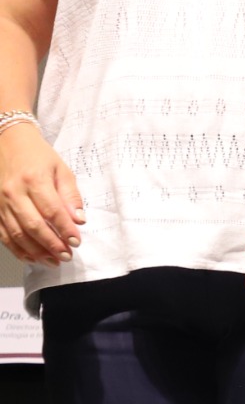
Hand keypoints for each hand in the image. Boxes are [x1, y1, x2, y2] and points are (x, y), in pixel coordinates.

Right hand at [0, 121, 82, 266]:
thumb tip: (78, 220)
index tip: (76, 242)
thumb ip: (70, 195)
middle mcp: (14, 193)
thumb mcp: (61, 169)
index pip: (52, 211)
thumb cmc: (38, 156)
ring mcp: (0, 203)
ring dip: (36, 251)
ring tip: (53, 261)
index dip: (65, 229)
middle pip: (33, 226)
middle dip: (51, 244)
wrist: (8, 143)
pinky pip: (4, 235)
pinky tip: (31, 257)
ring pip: (17, 234)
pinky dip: (18, 249)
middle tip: (66, 256)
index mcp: (34, 180)